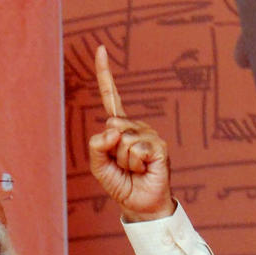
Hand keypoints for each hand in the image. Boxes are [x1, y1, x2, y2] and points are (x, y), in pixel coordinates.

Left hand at [88, 45, 175, 221]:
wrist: (138, 204)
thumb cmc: (120, 183)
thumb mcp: (98, 166)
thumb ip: (96, 146)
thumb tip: (112, 130)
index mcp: (119, 127)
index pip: (111, 97)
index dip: (105, 74)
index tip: (100, 49)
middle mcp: (135, 127)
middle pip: (111, 126)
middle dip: (110, 150)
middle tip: (121, 164)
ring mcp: (149, 135)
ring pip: (122, 140)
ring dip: (122, 160)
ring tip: (132, 169)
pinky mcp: (159, 147)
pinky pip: (135, 150)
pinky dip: (134, 164)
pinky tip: (143, 169)